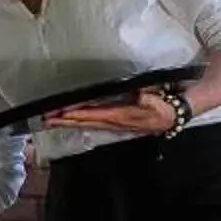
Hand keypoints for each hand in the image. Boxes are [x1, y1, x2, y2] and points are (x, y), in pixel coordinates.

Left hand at [40, 90, 180, 136]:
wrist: (175, 114)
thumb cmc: (165, 105)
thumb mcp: (158, 100)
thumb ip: (148, 99)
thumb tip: (139, 96)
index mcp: (122, 116)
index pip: (95, 114)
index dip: (79, 114)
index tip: (62, 113)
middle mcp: (115, 122)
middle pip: (86, 122)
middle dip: (65, 121)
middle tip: (46, 118)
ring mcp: (115, 124)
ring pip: (87, 124)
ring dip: (69, 123)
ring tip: (51, 120)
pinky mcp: (117, 122)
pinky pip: (94, 123)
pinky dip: (80, 122)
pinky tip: (70, 122)